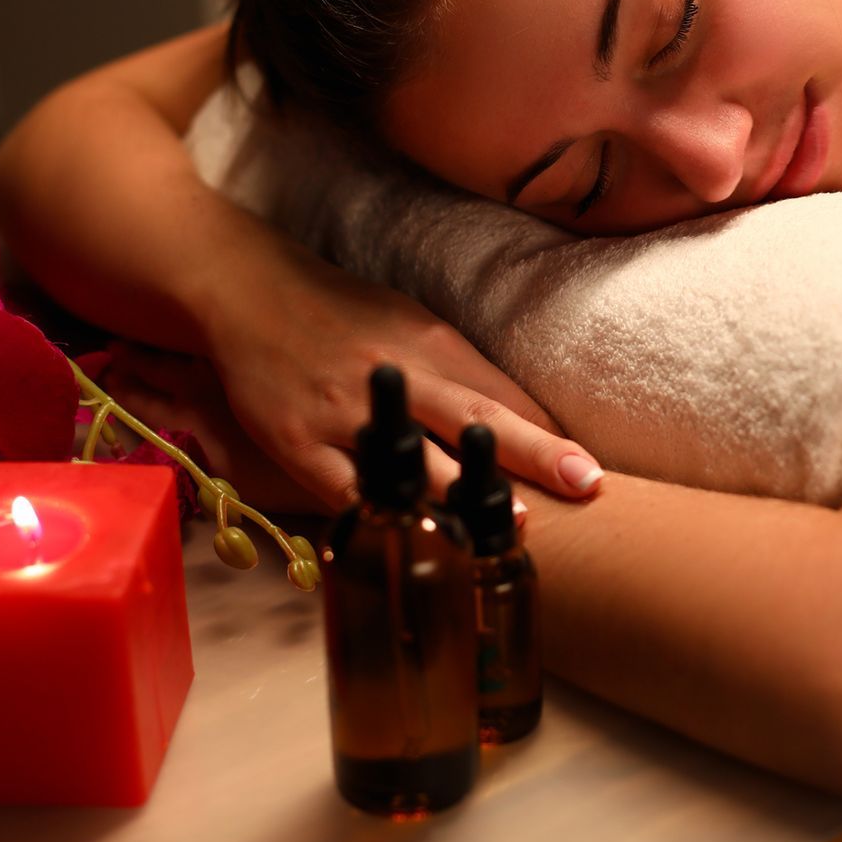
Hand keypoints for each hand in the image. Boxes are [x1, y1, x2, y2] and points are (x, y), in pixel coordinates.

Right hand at [198, 241, 602, 513]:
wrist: (250, 291)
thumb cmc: (346, 315)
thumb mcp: (414, 327)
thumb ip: (464, 375)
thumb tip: (528, 424)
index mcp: (433, 345)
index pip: (503, 395)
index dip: (549, 435)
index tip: (592, 471)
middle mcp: (397, 375)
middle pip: (476, 419)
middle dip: (535, 454)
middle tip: (585, 483)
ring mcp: (346, 412)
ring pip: (414, 462)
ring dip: (465, 501)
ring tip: (513, 534)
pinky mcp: (300, 443)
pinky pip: (346, 492)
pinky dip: (382, 520)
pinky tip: (413, 549)